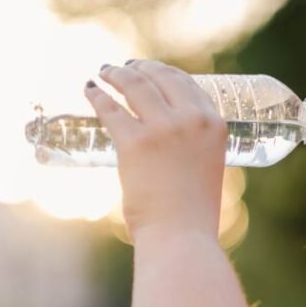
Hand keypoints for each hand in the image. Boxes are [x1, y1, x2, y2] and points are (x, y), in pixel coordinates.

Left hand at [84, 60, 226, 243]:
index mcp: (214, 126)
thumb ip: (193, 153)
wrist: (182, 238)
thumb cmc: (192, 216)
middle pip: (160, 77)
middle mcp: (191, 120)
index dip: (164, 72)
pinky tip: (90, 90)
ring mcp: (163, 129)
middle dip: (139, 68)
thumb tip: (169, 152)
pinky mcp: (135, 143)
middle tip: (123, 69)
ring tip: (105, 73)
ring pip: (134, 86)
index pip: (187, 84)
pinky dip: (97, 97)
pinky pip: (110, 109)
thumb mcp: (205, 171)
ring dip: (116, 74)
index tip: (149, 70)